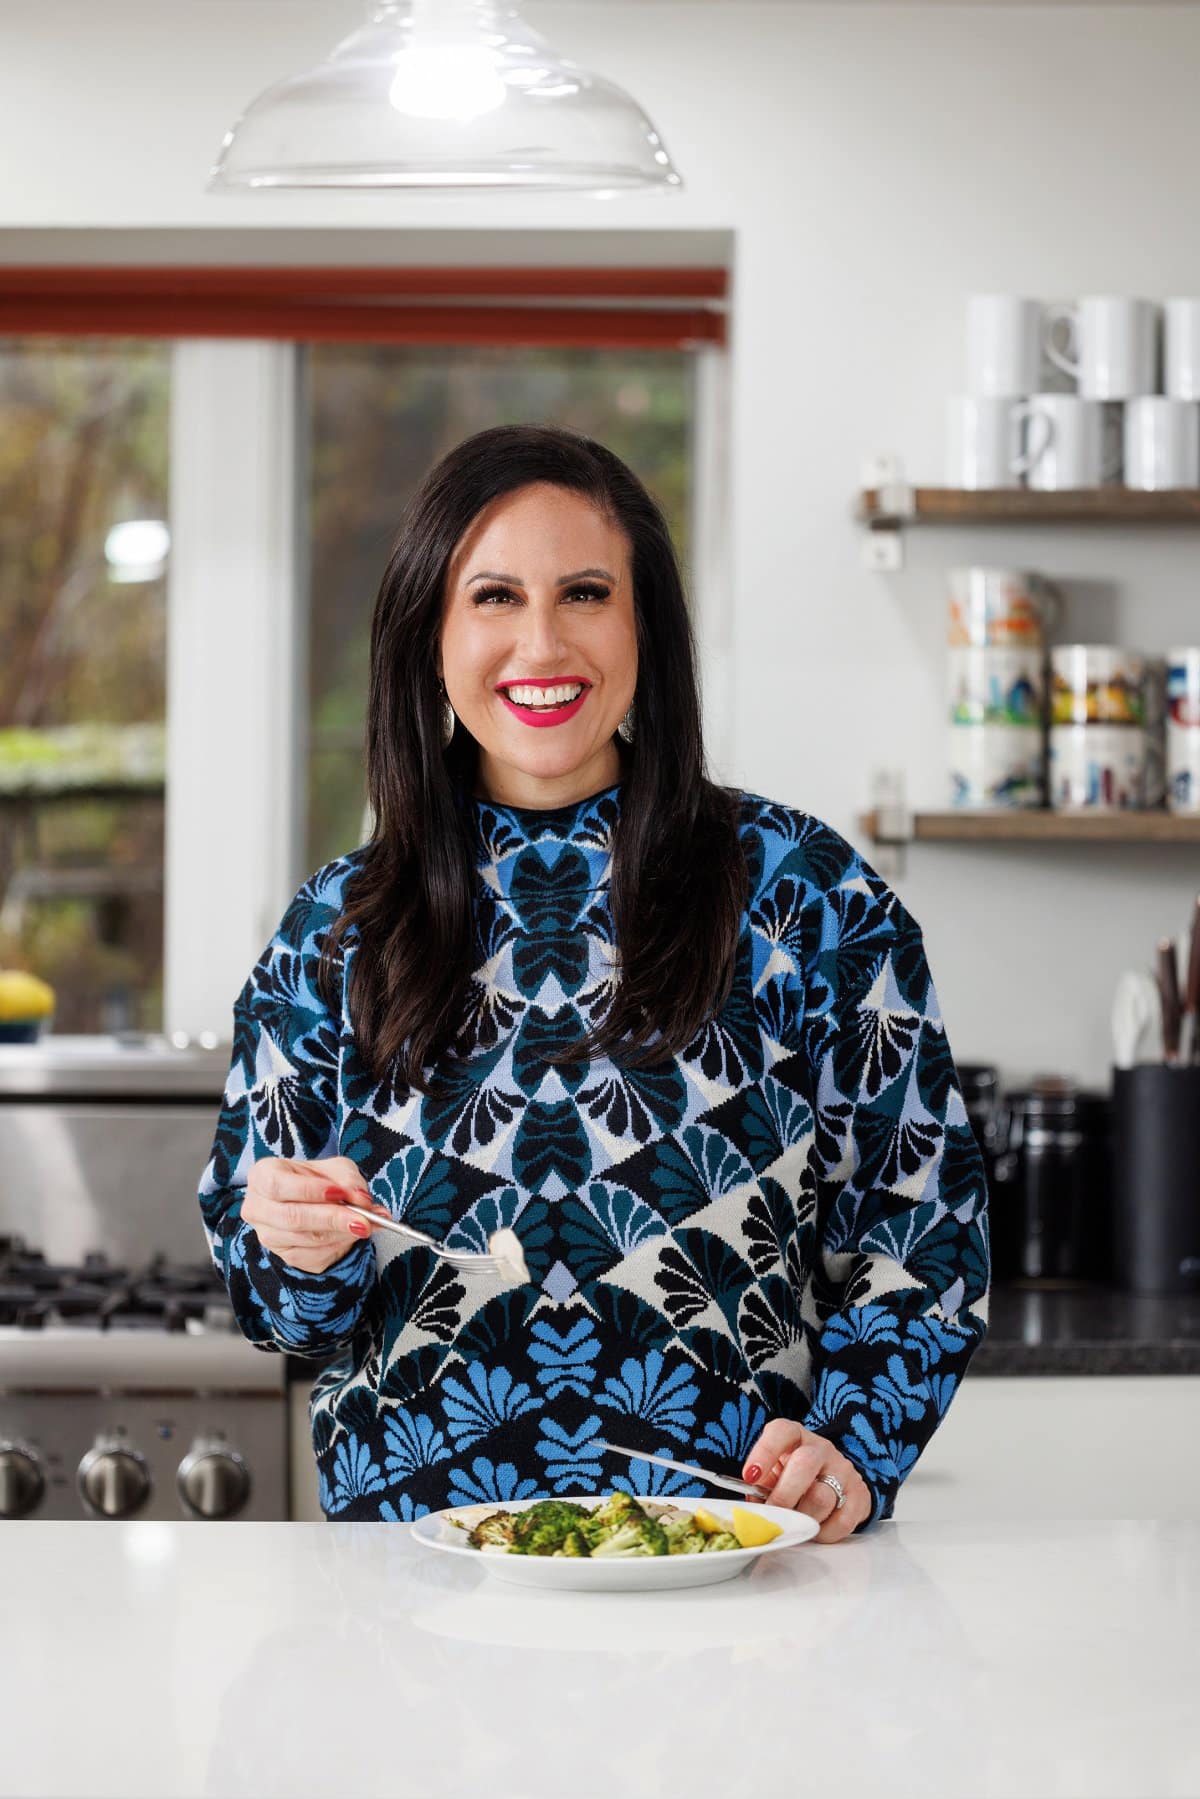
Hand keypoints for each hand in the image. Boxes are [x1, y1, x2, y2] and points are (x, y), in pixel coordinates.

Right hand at [241, 1156, 391, 1275]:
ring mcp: (269, 1236)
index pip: (277, 1185)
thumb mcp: (336, 1169)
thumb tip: (361, 1200)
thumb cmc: (320, 1179)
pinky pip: (314, 1256)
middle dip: (331, 1218)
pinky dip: (340, 1245)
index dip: (308, 1190)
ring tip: (368, 1223)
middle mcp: (258, 1208)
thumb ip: (348, 1180)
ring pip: (306, 1239)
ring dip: (341, 1233)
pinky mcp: (286, 1256)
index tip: (338, 1192)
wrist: (315, 1202)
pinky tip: (353, 1234)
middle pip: (291, 1217)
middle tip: (363, 1219)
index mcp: (262, 1176)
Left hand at [743, 1419, 872, 1544]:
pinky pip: (842, 1520)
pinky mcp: (859, 1494)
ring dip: (803, 1517)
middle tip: (774, 1513)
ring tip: (797, 1522)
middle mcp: (821, 1449)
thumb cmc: (797, 1475)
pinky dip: (824, 1533)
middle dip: (784, 1495)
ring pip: (822, 1497)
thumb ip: (762, 1485)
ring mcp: (843, 1470)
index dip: (764, 1452)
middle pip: (804, 1463)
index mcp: (796, 1436)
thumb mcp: (777, 1471)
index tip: (750, 1476)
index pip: (781, 1432)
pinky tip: (817, 1529)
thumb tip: (754, 1507)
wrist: (836, 1478)